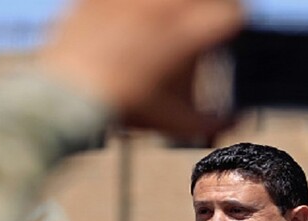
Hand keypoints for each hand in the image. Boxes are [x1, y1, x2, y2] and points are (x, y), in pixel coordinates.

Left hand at [39, 0, 242, 136]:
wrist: (70, 95)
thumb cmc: (127, 109)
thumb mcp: (175, 122)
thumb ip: (214, 122)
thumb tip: (238, 118)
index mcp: (190, 35)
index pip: (232, 14)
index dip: (234, 22)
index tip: (227, 30)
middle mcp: (166, 8)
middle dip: (204, 10)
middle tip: (197, 23)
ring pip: (166, 0)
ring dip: (171, 10)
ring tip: (164, 23)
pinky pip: (123, 0)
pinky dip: (130, 10)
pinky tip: (130, 23)